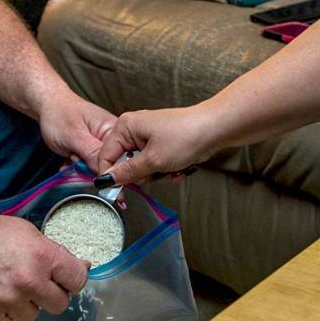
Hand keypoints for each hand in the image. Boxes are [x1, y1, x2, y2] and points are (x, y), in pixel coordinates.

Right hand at [0, 210, 88, 320]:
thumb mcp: (28, 232)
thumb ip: (55, 253)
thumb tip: (83, 267)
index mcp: (43, 256)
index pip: (78, 281)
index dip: (70, 280)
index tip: (62, 279)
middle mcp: (28, 280)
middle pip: (59, 305)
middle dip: (49, 296)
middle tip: (33, 284)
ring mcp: (7, 300)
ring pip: (32, 316)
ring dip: (24, 305)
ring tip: (7, 286)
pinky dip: (2, 314)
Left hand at [39, 90, 116, 172]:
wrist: (48, 106)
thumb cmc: (60, 114)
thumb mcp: (74, 136)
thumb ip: (92, 155)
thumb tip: (106, 172)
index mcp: (114, 131)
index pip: (119, 160)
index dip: (104, 169)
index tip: (87, 165)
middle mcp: (111, 140)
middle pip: (108, 167)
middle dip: (89, 169)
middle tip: (75, 156)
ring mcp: (102, 146)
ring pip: (96, 170)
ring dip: (81, 168)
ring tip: (71, 154)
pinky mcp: (93, 152)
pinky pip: (89, 168)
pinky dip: (78, 167)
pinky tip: (70, 159)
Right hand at [96, 106, 217, 184]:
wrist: (214, 129)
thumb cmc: (185, 136)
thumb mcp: (152, 160)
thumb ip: (127, 173)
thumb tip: (107, 180)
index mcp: (125, 127)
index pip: (105, 157)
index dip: (111, 177)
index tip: (119, 193)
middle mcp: (133, 130)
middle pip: (123, 165)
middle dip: (141, 175)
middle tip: (154, 173)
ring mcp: (147, 138)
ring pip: (140, 169)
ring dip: (156, 175)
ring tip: (170, 168)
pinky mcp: (159, 146)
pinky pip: (153, 166)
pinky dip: (165, 171)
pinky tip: (177, 168)